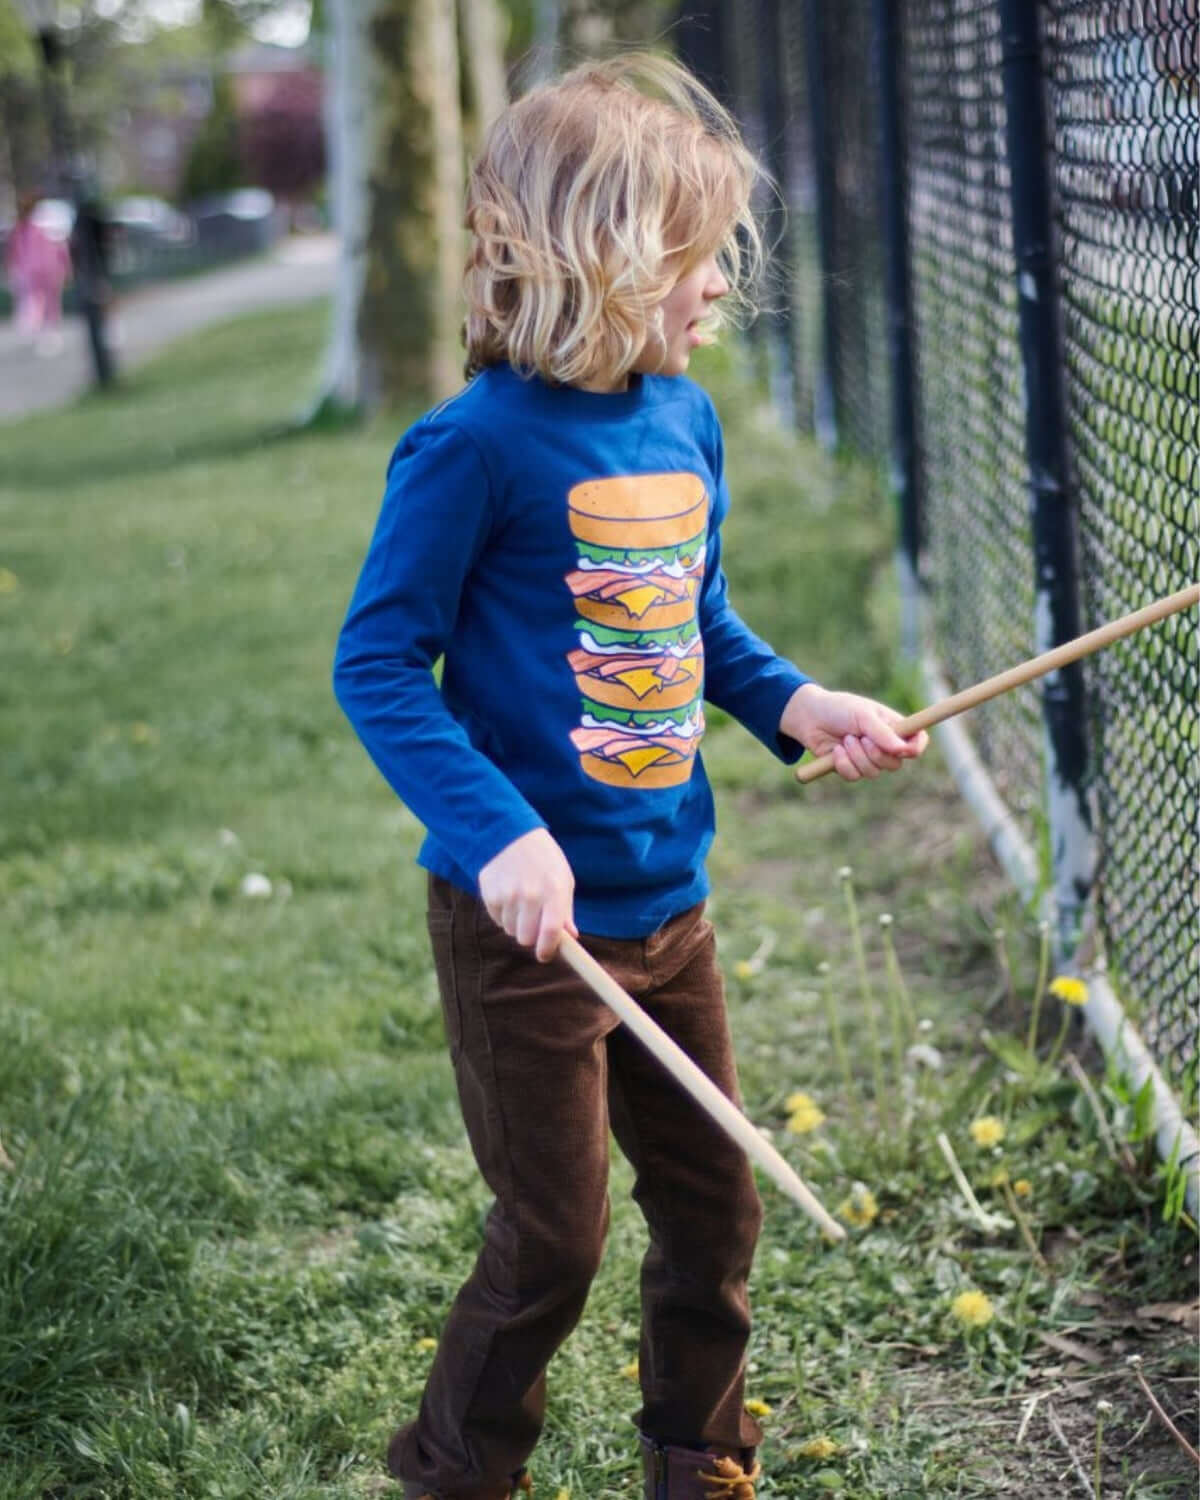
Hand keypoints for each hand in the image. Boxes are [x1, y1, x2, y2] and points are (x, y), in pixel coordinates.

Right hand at [477, 828, 577, 961]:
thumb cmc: (544, 860)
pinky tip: (508, 896)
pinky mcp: (490, 894)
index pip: (550, 932)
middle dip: (530, 936)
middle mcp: (530, 895)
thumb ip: (565, 910)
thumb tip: (570, 936)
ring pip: (510, 930)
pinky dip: (503, 914)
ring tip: (521, 903)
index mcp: (554, 891)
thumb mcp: (563, 879)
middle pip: (526, 938)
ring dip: (516, 924)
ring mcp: (508, 895)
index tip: (544, 955)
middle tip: (533, 922)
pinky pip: (497, 919)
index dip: (547, 950)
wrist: (511, 835)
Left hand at [780, 683, 928, 780]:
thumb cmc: (839, 709)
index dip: (916, 748)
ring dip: (857, 756)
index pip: (917, 742)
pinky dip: (843, 763)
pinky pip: (854, 776)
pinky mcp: (850, 768)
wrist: (809, 717)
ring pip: (873, 772)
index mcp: (894, 727)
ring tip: (845, 739)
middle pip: (896, 764)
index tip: (905, 749)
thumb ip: (882, 733)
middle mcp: (884, 745)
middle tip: (861, 737)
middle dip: (877, 753)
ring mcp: (868, 758)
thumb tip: (903, 750)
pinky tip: (836, 750)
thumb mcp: (862, 715)